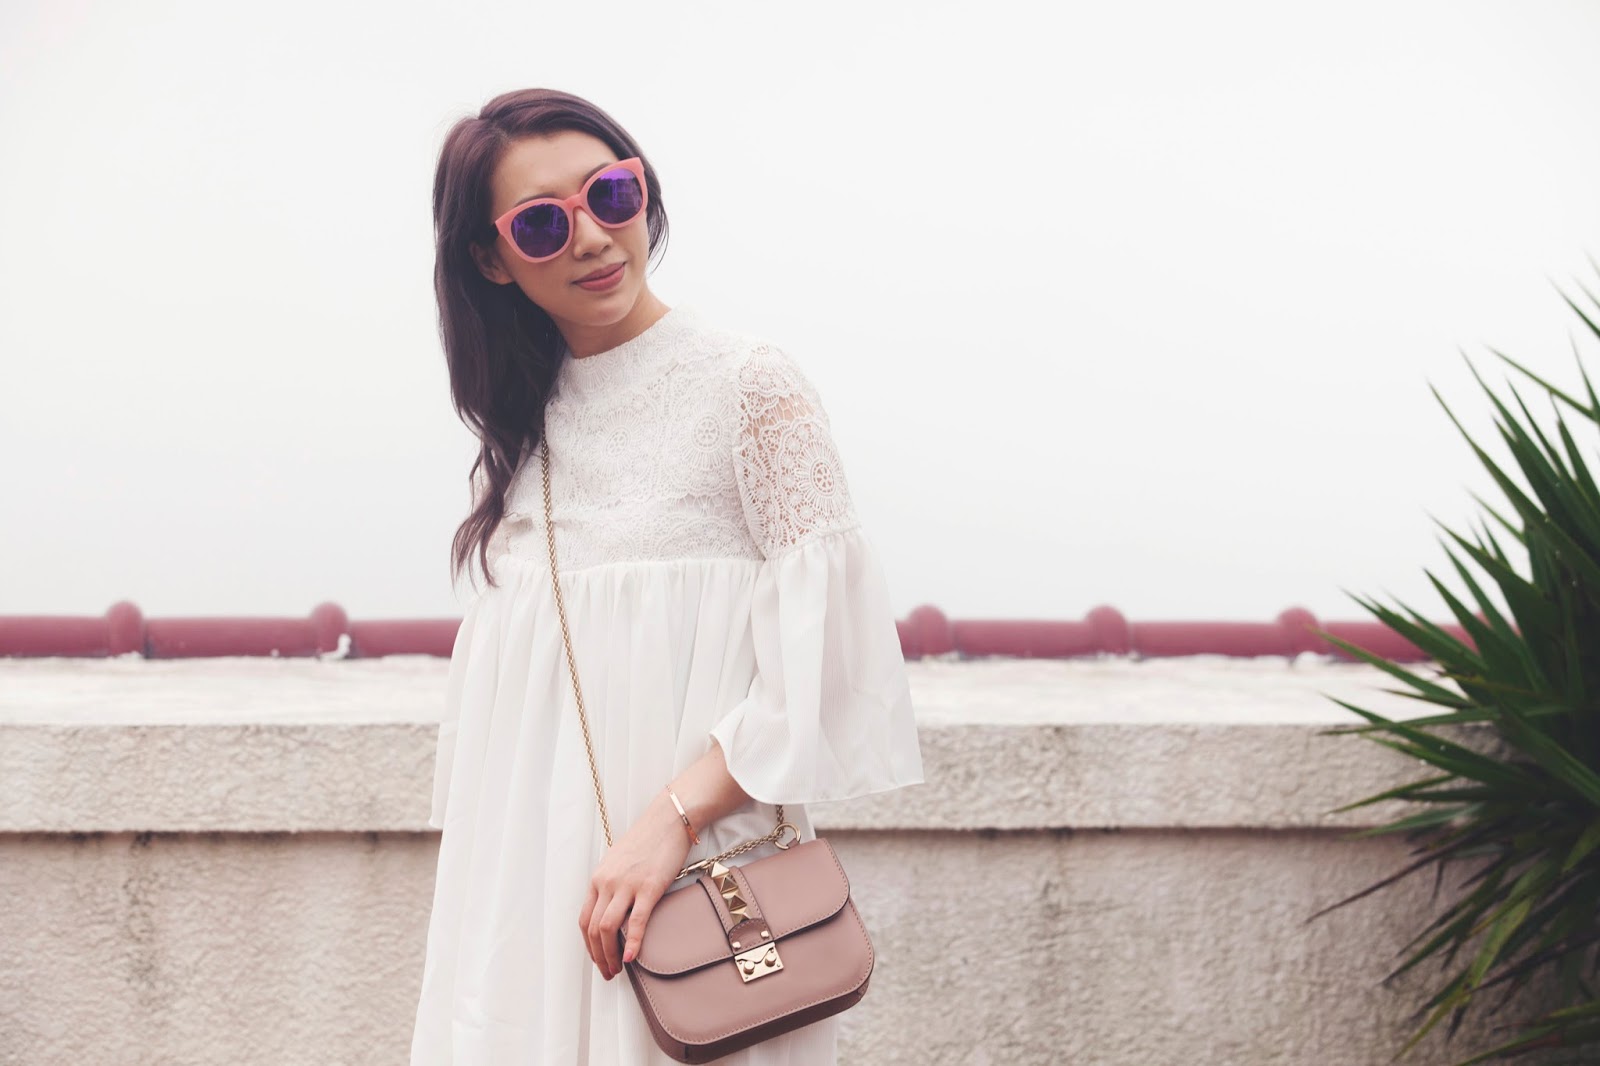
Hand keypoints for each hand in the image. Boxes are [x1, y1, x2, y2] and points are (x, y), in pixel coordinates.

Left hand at [578, 791, 692, 980]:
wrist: (668, 820)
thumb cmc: (647, 840)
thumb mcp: (619, 862)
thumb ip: (612, 885)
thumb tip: (613, 909)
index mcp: (599, 878)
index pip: (584, 920)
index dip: (589, 946)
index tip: (598, 959)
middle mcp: (607, 882)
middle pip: (593, 929)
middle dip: (598, 956)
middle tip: (608, 973)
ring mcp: (627, 885)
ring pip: (607, 928)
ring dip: (610, 955)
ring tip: (617, 970)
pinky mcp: (648, 887)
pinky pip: (635, 921)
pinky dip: (632, 942)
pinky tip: (633, 957)